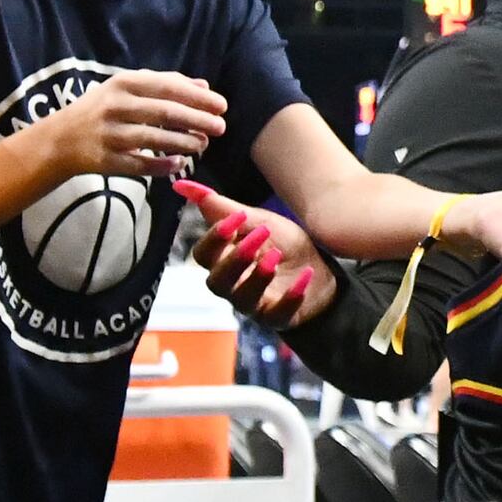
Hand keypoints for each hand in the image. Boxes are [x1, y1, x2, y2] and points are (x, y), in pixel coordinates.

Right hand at [38, 70, 227, 178]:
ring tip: (203, 144)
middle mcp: (115, 106)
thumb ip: (165, 84)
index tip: (222, 105)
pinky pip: (141, 165)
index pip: (167, 88)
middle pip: (165, 112)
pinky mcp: (106, 160)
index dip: (197, 97)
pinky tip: (179, 164)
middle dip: (197, 120)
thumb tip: (204, 86)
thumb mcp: (127, 88)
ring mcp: (110, 134)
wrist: (59, 140)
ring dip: (185, 142)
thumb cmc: (100, 110)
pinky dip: (163, 165)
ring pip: (155, 139)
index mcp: (123, 84)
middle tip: (220, 126)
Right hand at [183, 189, 334, 325]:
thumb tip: (180, 184)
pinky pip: (279, 313)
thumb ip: (220, 207)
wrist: (321, 270)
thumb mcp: (256, 220)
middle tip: (262, 233)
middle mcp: (233, 285)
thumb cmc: (281, 245)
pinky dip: (292, 296)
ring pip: (242, 300)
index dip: (215, 238)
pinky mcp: (279, 317)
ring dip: (259, 276)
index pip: (203, 255)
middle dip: (236, 258)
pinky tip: (306, 276)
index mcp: (223, 260)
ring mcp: (254, 303)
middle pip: (217, 281)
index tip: (239, 216)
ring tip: (276, 256)